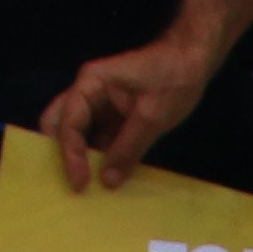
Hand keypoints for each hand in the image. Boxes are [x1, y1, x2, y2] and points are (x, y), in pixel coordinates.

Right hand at [45, 26, 220, 188]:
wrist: (193, 61)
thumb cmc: (173, 78)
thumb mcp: (152, 116)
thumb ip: (128, 148)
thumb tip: (107, 181)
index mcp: (91, 83)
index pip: (69, 123)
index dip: (71, 155)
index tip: (81, 184)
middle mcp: (89, 94)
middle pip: (60, 124)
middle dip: (61, 154)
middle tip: (72, 185)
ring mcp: (100, 106)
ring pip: (78, 136)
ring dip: (82, 160)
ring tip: (89, 190)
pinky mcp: (114, 118)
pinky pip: (100, 141)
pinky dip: (101, 159)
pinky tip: (107, 180)